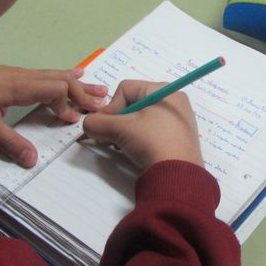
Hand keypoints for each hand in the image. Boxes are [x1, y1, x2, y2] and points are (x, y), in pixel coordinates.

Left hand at [0, 59, 108, 165]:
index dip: (67, 104)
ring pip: (58, 76)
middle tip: (103, 103)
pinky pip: (51, 75)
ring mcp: (25, 74)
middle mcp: (28, 77)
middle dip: (83, 93)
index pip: (55, 90)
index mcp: (22, 87)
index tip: (72, 120)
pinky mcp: (21, 75)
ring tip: (100, 90)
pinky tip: (78, 75)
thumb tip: (32, 160)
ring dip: (79, 84)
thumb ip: (9, 141)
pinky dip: (68, 78)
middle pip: (62, 80)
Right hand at [82, 80, 203, 170]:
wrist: (178, 176)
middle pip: (133, 103)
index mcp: (165, 91)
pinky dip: (138, 138)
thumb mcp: (120, 129)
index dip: (111, 106)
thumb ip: (97, 123)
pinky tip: (134, 151)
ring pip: (141, 118)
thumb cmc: (152, 142)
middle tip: (110, 137)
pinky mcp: (177, 139)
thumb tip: (88, 124)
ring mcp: (178, 121)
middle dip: (117, 121)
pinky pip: (151, 130)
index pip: (126, 89)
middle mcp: (174, 102)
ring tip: (121, 146)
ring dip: (125, 131)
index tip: (106, 126)